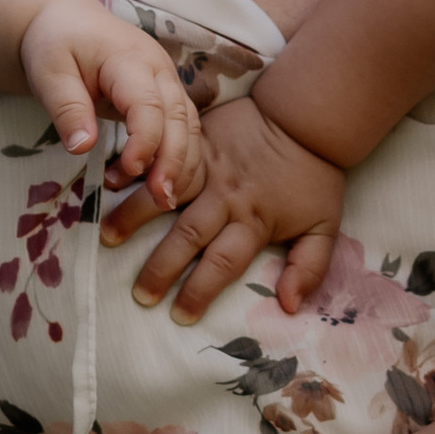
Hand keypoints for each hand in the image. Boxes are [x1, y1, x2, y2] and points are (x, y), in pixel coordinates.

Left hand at [15, 0, 201, 206]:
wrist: (66, 21)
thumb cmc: (55, 43)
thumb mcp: (49, 73)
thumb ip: (67, 108)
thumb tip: (83, 148)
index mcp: (130, 59)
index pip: (149, 104)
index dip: (144, 141)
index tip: (130, 171)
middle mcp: (159, 69)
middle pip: (180, 118)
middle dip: (174, 160)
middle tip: (159, 198)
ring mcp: (167, 82)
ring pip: (190, 126)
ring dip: (181, 163)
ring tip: (162, 200)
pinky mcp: (166, 96)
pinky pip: (184, 128)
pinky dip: (179, 157)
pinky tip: (160, 183)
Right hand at [127, 96, 344, 323]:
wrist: (306, 116)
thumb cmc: (315, 175)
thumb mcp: (326, 225)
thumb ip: (310, 267)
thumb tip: (289, 305)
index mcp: (254, 221)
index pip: (222, 264)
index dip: (200, 292)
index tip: (180, 317)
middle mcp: (226, 199)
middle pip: (188, 238)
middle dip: (161, 268)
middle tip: (139, 294)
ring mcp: (208, 168)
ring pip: (166, 195)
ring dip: (135, 218)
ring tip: (108, 239)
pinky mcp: (196, 142)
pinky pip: (162, 157)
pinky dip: (136, 169)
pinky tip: (110, 180)